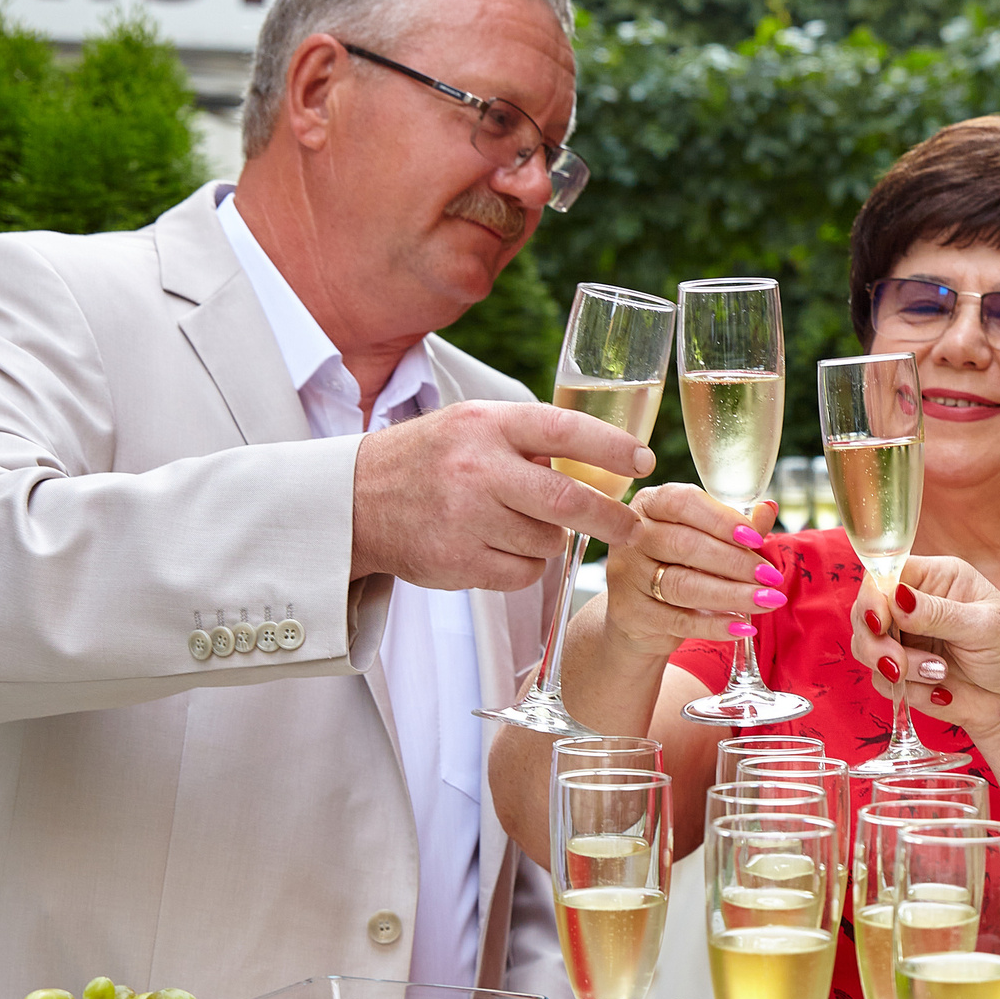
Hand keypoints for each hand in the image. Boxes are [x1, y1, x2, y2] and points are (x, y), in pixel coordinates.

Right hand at [349, 400, 652, 591]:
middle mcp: (477, 468)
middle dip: (611, 519)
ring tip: (520, 526)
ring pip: (548, 543)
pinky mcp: (457, 562)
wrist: (355, 501)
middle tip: (631, 528)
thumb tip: (599, 466)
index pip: (565, 429)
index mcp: (486, 424)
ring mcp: (466, 518)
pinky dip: (524, 567)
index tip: (644, 462)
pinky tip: (498, 549)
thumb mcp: (474, 427)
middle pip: (568, 501)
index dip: (612, 446)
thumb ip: (529, 439)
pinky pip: (523, 574)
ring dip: (551, 541)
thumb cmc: (429, 460)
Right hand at [598, 484, 780, 658]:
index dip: (721, 519)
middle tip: (770, 576)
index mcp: (650, 505)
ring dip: (731, 594)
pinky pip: (679, 620)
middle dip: (735, 562)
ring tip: (766, 600)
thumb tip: (767, 510)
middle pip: (685, 545)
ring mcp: (627, 576)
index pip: (683, 503)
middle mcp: (632, 537)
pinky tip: (742, 626)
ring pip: (683, 585)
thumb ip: (734, 525)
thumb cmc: (677, 565)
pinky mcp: (632, 614)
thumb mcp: (704, 539)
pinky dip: (714, 624)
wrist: (639, 614)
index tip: (755, 537)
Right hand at [846, 556, 999, 752]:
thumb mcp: (983, 627)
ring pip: (866, 647)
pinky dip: (908, 691)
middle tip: (898, 665)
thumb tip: (896, 596)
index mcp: (938, 578)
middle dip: (876, 641)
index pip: (885, 573)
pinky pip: (882, 681)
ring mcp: (908, 640)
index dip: (873, 596)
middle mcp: (916, 605)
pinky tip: (942, 692)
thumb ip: (937, 613)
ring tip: (936, 674)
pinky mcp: (905, 674)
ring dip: (894, 668)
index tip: (878, 622)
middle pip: (865, 611)